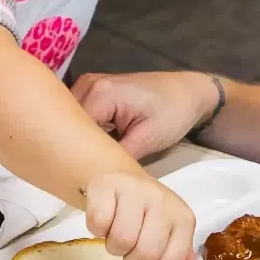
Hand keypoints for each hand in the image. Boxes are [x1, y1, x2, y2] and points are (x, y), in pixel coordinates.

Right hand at [72, 71, 218, 159]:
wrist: (190, 93)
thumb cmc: (173, 113)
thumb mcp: (146, 140)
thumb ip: (115, 156)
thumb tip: (92, 173)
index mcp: (100, 93)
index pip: (72, 130)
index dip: (74, 154)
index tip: (80, 175)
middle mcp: (88, 84)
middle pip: (68, 124)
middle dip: (75, 146)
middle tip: (85, 171)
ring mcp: (90, 85)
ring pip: (72, 120)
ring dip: (79, 139)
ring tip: (89, 161)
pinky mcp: (96, 90)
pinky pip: (81, 114)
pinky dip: (86, 131)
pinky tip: (94, 147)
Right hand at [83, 172, 213, 259]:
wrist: (122, 180)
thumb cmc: (148, 214)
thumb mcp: (171, 237)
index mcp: (183, 218)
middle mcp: (163, 202)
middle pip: (145, 253)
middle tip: (130, 246)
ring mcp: (135, 191)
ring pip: (121, 240)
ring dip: (113, 246)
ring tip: (117, 232)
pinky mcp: (107, 186)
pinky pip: (98, 223)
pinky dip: (96, 230)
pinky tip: (105, 219)